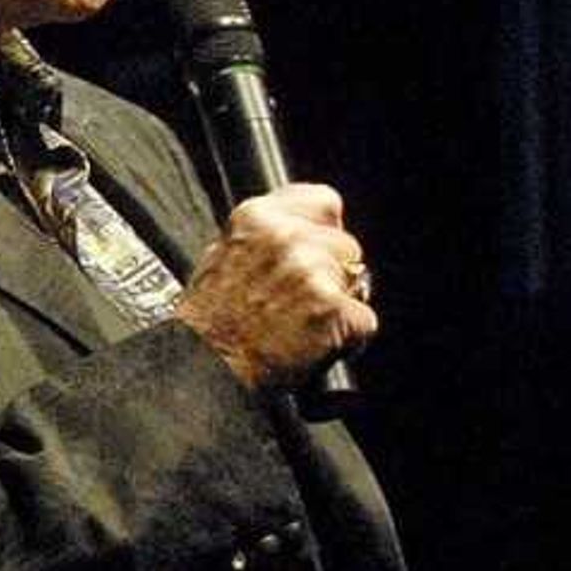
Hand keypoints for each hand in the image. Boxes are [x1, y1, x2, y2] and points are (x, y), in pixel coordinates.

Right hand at [171, 183, 376, 391]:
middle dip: (333, 272)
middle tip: (300, 301)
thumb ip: (264, 238)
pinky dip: (348, 338)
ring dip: (340, 304)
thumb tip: (299, 232)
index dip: (324, 230)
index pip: (324, 202)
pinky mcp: (334, 310)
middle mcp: (287, 238)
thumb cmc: (209, 323)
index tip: (318, 249)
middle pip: (346, 245)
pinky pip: (364, 321)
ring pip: (358, 281)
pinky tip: (313, 344)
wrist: (206, 368)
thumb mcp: (222, 257)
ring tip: (302, 325)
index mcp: (258, 218)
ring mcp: (313, 272)